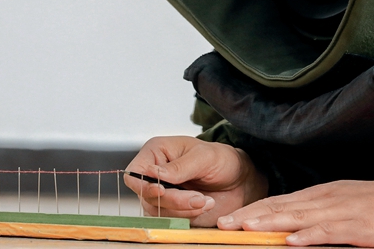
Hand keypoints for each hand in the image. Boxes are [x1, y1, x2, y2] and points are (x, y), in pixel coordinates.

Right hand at [123, 136, 267, 225]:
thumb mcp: (204, 157)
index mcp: (157, 152)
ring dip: (182, 209)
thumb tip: (152, 173)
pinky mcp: (171, 209)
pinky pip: (169, 220)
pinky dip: (186, 216)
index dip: (143, 185)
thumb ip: (179, 167)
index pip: (134, 172)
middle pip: (146, 195)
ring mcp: (162, 193)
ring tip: (206, 200)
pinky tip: (204, 205)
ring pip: (157, 210)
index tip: (162, 191)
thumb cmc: (222, 160)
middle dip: (173, 200)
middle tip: (198, 197)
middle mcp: (154, 173)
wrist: (239, 180)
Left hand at [217, 174, 373, 246]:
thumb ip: (320, 213)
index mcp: (324, 193)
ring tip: (247, 228)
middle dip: (253, 216)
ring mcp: (343, 211)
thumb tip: (294, 227)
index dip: (255, 209)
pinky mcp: (359, 226)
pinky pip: (330, 231)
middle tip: (225, 223)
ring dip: (272, 223)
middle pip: (284, 207)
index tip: (231, 217)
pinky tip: (293, 240)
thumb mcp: (346, 203)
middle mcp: (328, 198)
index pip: (281, 201)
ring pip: (300, 217)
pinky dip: (310, 235)